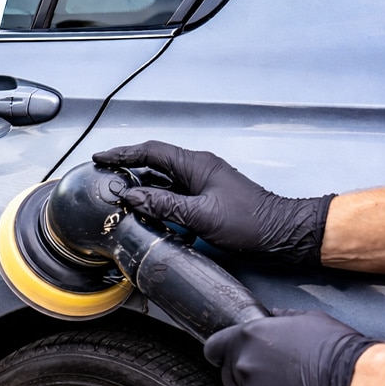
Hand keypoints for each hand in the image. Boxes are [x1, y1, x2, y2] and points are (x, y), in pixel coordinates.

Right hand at [92, 140, 333, 266]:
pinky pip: (173, 193)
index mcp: (196, 164)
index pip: (151, 152)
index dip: (123, 154)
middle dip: (127, 166)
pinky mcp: (205, 199)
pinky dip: (155, 198)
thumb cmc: (250, 222)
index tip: (101, 158)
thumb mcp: (201, 215)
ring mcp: (202, 183)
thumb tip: (131, 197)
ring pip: (162, 179)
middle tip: (104, 174)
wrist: (283, 234)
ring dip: (140, 184)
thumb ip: (163, 205)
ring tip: (117, 192)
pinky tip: (145, 209)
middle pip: (154, 162)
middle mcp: (197, 169)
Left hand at [204, 310, 376, 385]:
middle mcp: (244, 365)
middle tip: (272, 374)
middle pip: (229, 376)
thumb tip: (275, 316)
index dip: (220, 355)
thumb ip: (281, 318)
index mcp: (247, 338)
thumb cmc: (334, 348)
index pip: (213, 349)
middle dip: (245, 375)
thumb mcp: (306, 319)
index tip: (224, 358)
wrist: (353, 381)